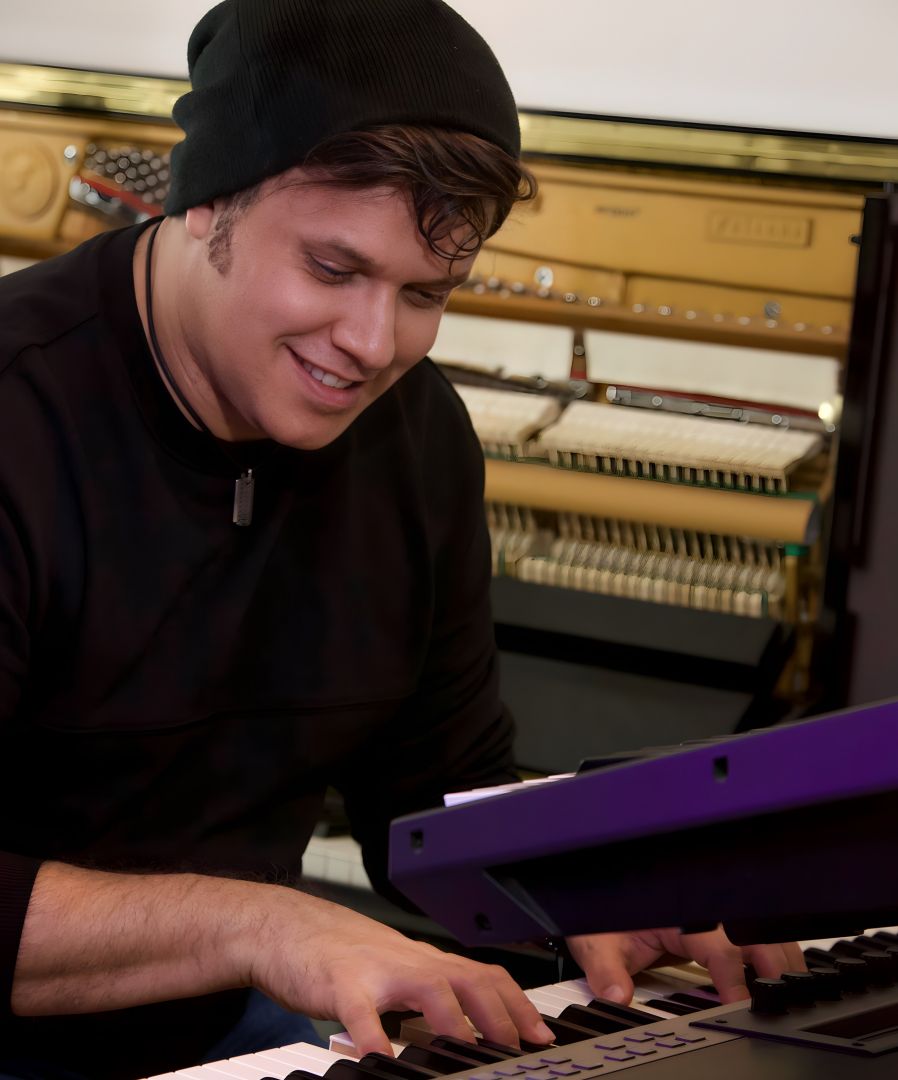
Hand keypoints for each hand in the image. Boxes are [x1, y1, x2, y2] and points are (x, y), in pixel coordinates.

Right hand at [244, 887, 554, 1055]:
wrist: (285, 927)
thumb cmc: (340, 955)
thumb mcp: (393, 972)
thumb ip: (425, 998)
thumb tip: (465, 1031)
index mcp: (424, 962)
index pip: (484, 976)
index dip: (516, 1005)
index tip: (540, 1036)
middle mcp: (409, 961)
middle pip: (469, 978)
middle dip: (500, 1015)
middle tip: (517, 1050)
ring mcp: (377, 969)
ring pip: (428, 986)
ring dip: (454, 1021)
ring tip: (468, 1055)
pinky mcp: (339, 983)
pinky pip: (362, 1013)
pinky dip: (377, 1038)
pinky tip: (384, 1062)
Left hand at [565, 926, 805, 1004]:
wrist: (599, 893)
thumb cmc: (601, 915)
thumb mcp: (598, 942)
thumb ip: (606, 971)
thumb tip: (617, 995)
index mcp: (678, 912)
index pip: (719, 946)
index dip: (733, 977)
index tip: (741, 1005)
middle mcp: (700, 908)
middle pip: (752, 932)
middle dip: (773, 964)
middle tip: (784, 1000)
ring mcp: (712, 912)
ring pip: (760, 930)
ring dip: (777, 957)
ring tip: (790, 990)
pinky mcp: (715, 922)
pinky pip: (752, 932)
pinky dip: (770, 951)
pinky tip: (777, 977)